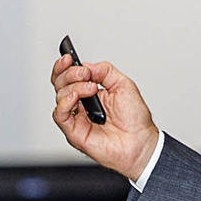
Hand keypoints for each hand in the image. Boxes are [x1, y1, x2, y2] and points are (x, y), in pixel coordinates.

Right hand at [51, 54, 159, 181]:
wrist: (141, 142)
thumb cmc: (135, 120)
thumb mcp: (124, 85)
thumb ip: (105, 71)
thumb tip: (87, 65)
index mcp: (91, 92)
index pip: (69, 76)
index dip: (65, 66)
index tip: (68, 58)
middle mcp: (81, 104)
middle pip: (59, 83)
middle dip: (69, 73)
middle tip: (85, 74)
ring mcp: (77, 118)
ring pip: (59, 96)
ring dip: (73, 87)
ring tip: (91, 88)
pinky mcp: (74, 132)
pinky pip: (59, 115)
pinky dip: (65, 103)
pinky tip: (77, 98)